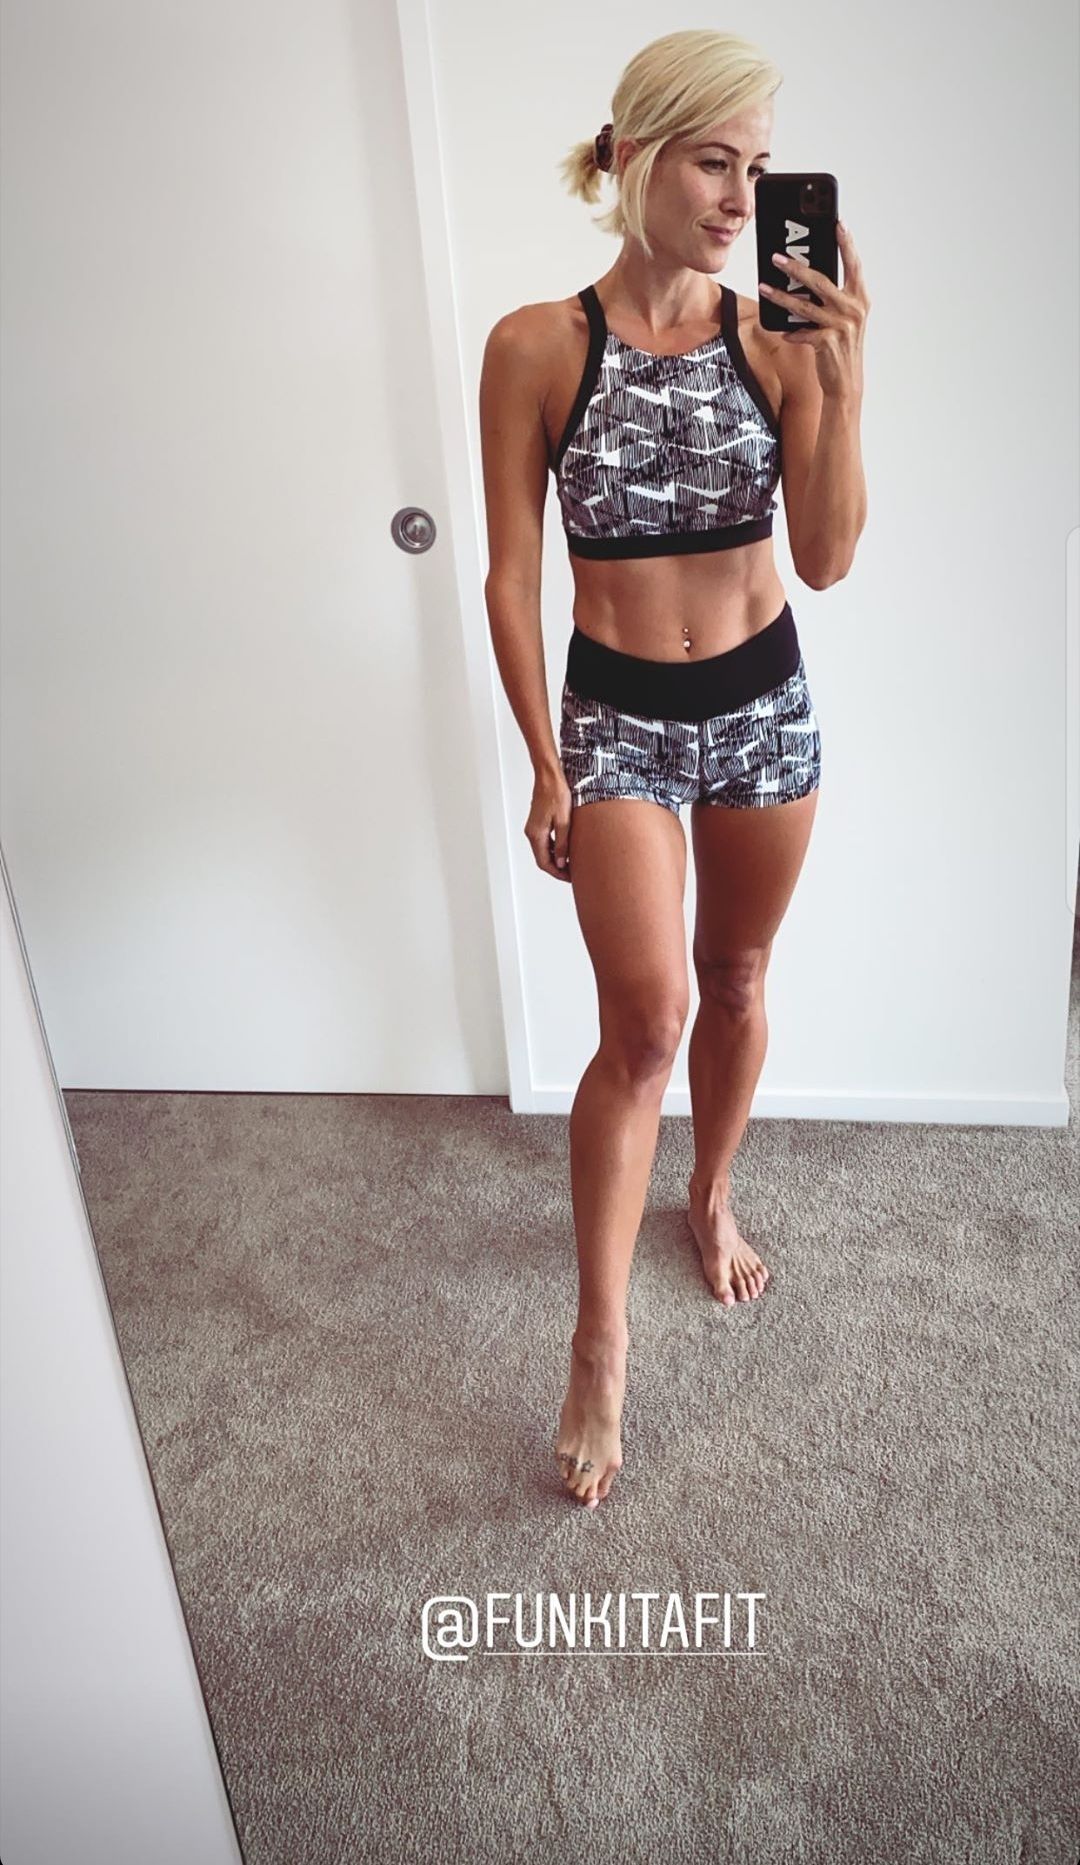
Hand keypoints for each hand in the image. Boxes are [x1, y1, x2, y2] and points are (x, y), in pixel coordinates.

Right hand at [525, 769, 572, 880]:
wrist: (549, 776)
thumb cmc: (557, 793)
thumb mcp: (564, 822)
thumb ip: (562, 844)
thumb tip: (560, 862)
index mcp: (536, 834)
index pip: (544, 863)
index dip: (557, 873)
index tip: (570, 877)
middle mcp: (531, 832)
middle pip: (542, 858)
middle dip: (557, 868)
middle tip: (572, 873)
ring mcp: (533, 827)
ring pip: (543, 851)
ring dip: (555, 859)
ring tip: (571, 863)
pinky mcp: (538, 822)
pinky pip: (544, 841)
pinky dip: (553, 849)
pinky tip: (565, 849)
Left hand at [760, 221, 869, 399]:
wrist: (845, 383)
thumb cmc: (842, 347)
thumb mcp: (844, 318)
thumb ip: (832, 298)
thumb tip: (805, 278)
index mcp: (860, 298)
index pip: (853, 264)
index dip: (846, 243)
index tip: (836, 222)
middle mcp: (853, 309)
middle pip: (820, 280)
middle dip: (796, 267)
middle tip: (776, 257)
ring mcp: (841, 326)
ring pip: (804, 305)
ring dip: (780, 296)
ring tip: (764, 287)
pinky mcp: (827, 343)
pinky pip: (802, 332)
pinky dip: (790, 332)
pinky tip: (781, 331)